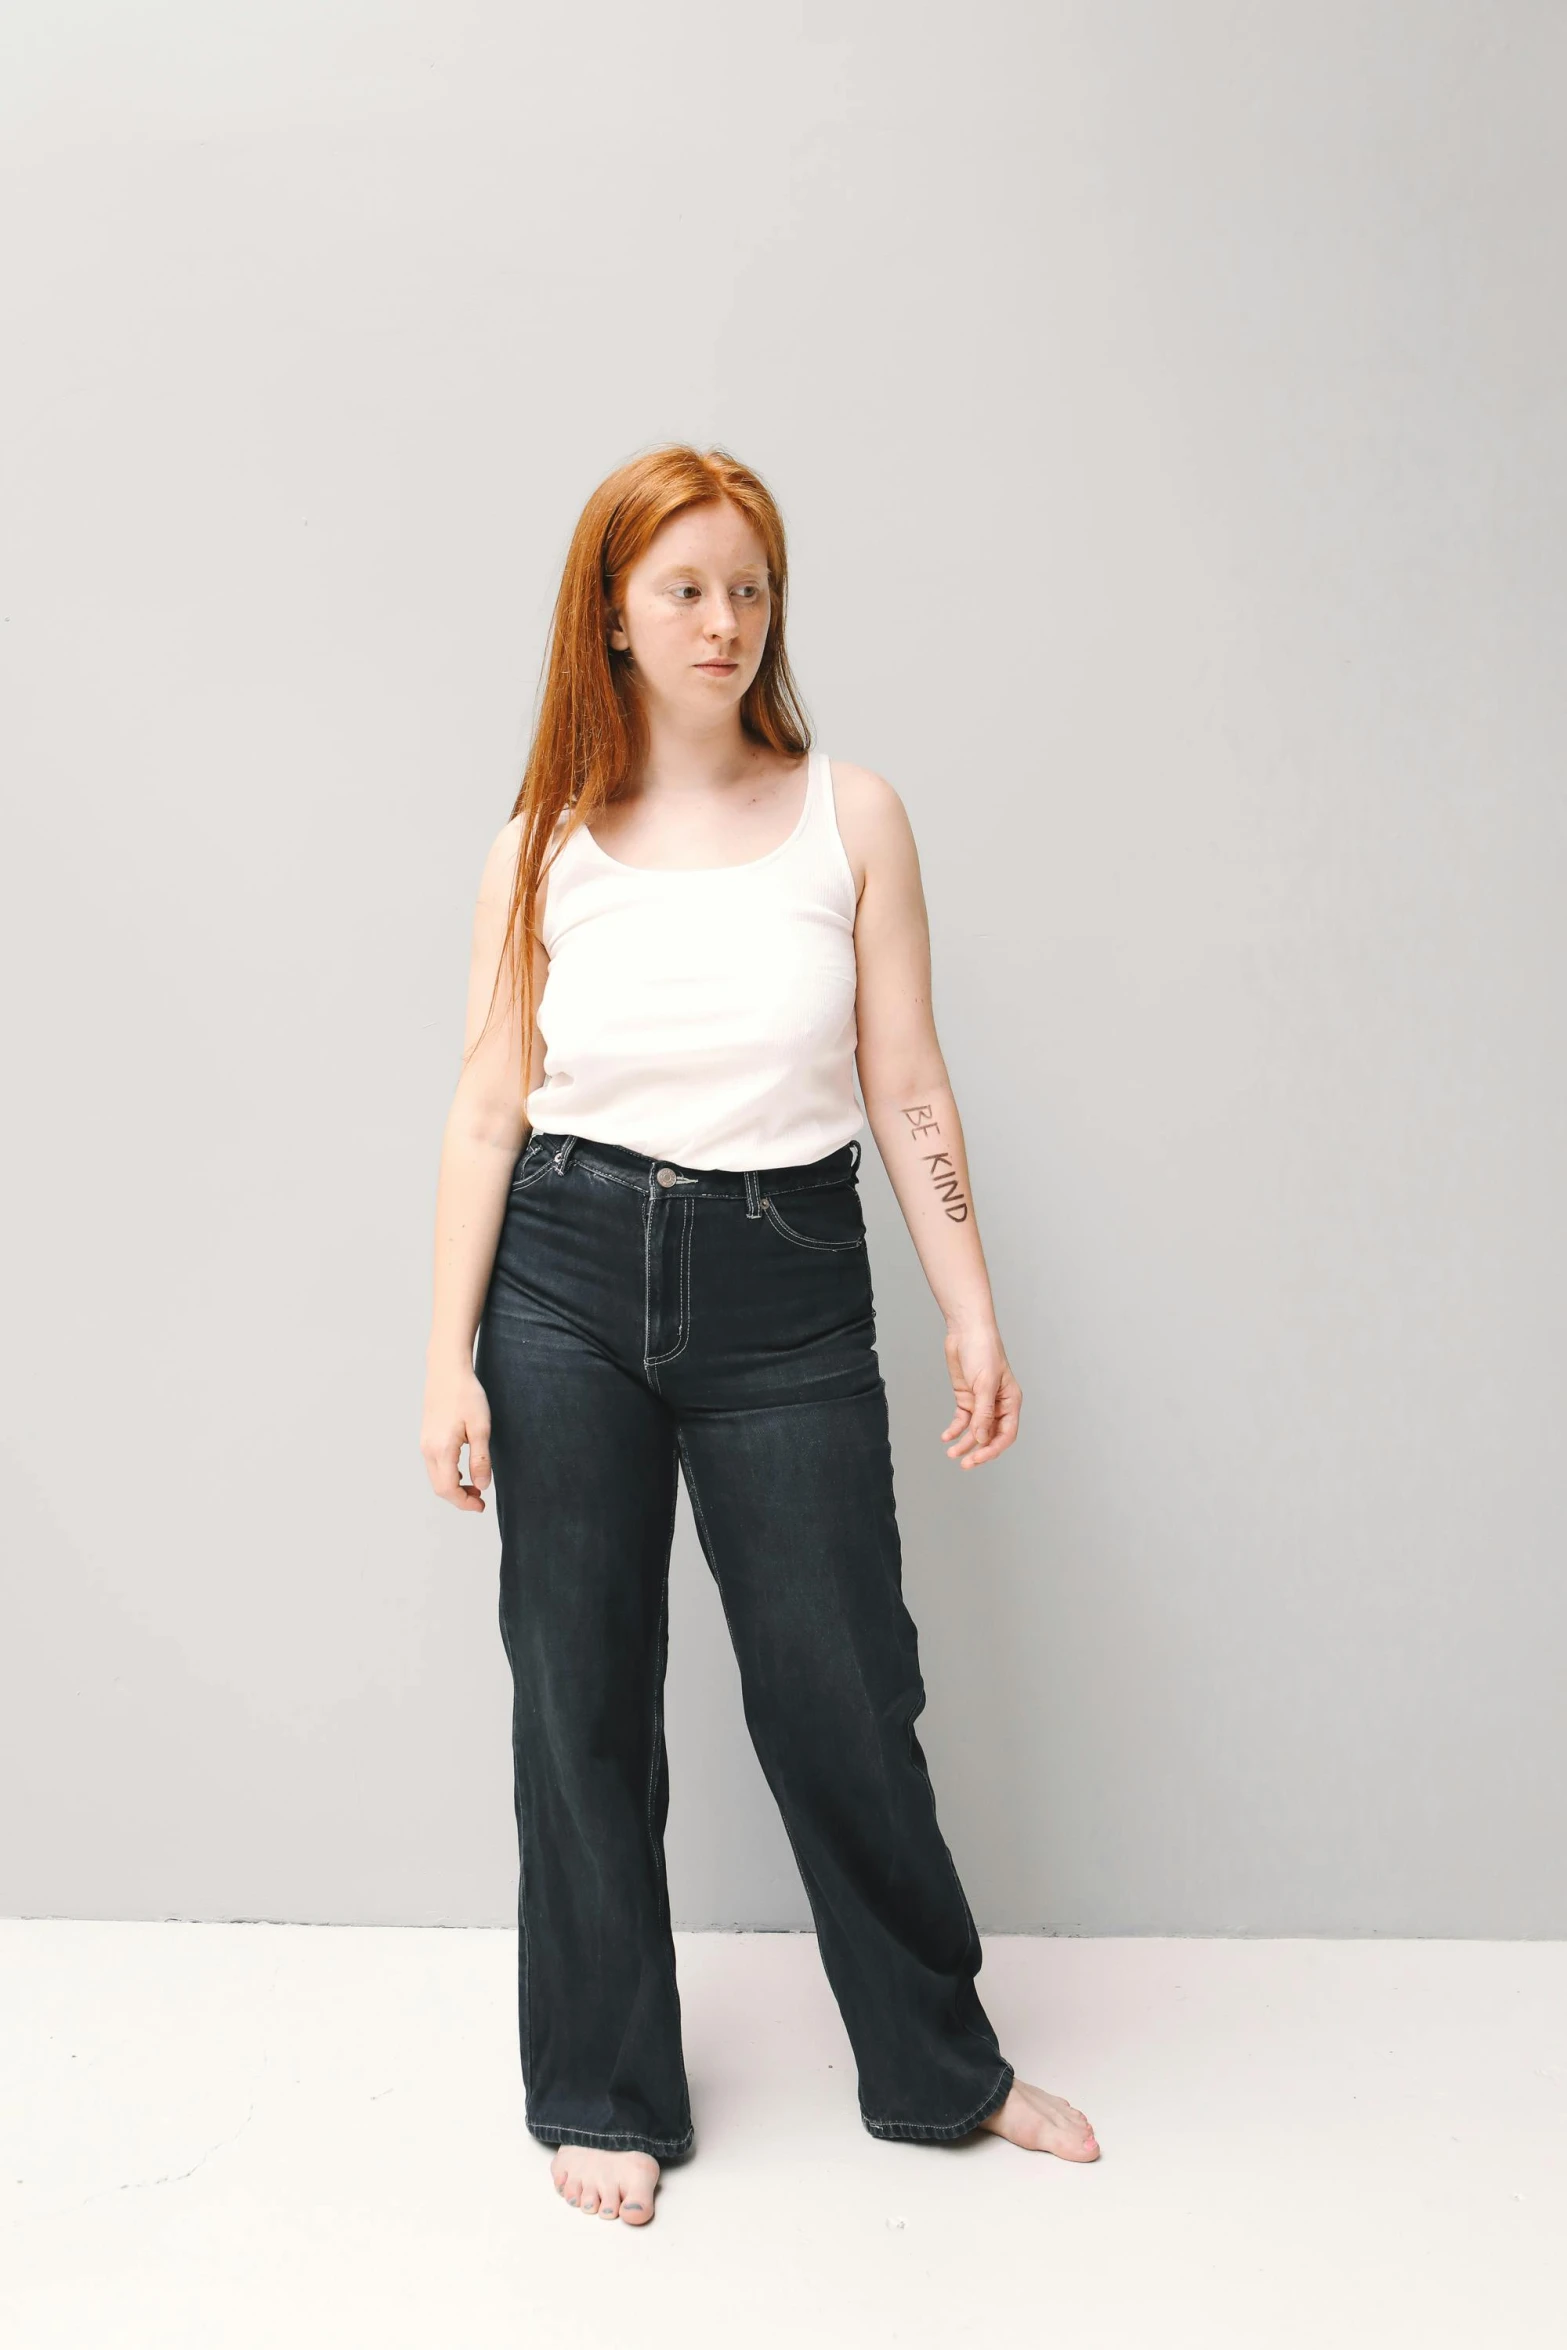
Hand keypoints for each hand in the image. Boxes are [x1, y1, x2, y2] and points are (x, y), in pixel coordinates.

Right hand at [421, 1365, 493, 1511]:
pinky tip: (463, 1470)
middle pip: (439, 1487)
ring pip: (436, 1477)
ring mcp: (424, 1443)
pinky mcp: (426, 1437)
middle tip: (480, 1500)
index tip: (481, 1506)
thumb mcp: (481, 1428)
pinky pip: (434, 1465)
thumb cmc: (466, 1395)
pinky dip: (447, 1475)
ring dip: (453, 1487)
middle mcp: (428, 1449)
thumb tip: (482, 1486)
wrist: (447, 1370)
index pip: (449, 1489)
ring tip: (475, 1485)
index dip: (465, 1502)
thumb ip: (481, 1459)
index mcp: (442, 1449)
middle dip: (459, 1498)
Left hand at [940, 1323, 1020, 1468]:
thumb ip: (983, 1413)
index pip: (1006, 1434)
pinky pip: (962, 1419)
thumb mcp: (985, 1383)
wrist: (966, 1330)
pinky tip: (946, 1437)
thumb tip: (981, 1438)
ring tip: (951, 1453)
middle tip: (964, 1464)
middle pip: (990, 1436)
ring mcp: (981, 1402)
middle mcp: (998, 1405)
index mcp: (1010, 1402)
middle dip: (978, 1450)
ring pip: (974, 1430)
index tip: (977, 1458)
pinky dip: (955, 1429)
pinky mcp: (966, 1397)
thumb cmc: (983, 1351)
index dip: (993, 1449)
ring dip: (964, 1443)